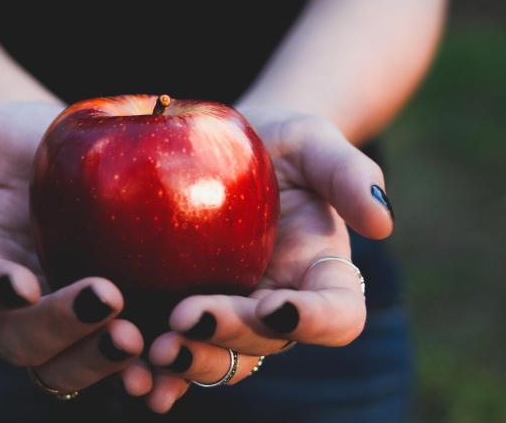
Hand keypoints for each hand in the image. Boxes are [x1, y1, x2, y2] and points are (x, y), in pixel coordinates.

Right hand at [0, 102, 152, 396]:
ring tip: (137, 340)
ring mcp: (56, 324)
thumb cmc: (12, 141)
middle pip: (20, 339)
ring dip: (97, 361)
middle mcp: (8, 308)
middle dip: (59, 329)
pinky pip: (112, 360)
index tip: (19, 282)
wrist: (67, 157)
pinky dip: (137, 368)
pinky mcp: (100, 327)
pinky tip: (168, 355)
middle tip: (106, 302)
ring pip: (65, 365)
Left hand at [143, 107, 393, 412]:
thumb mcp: (314, 141)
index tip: (275, 306)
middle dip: (228, 336)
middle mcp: (278, 306)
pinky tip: (127, 370)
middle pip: (265, 342)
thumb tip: (384, 221)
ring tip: (151, 352)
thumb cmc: (277, 143)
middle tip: (185, 320)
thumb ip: (348, 174)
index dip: (313, 321)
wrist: (221, 150)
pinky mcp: (184, 313)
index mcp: (320, 276)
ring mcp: (231, 315)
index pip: (337, 315)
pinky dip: (156, 367)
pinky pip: (176, 349)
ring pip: (220, 359)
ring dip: (189, 363)